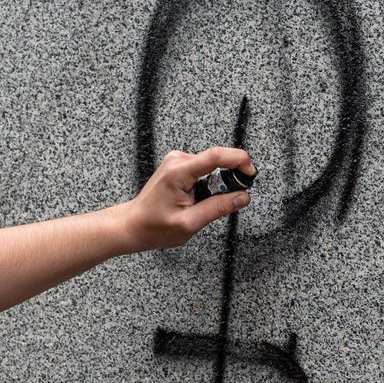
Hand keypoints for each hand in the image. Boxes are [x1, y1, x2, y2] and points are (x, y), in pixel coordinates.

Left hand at [119, 147, 254, 251]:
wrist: (132, 225)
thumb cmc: (154, 227)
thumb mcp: (189, 223)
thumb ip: (218, 208)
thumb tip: (243, 197)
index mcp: (178, 172)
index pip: (216, 156)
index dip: (239, 160)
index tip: (251, 173)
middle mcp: (177, 160)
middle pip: (216, 159)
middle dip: (230, 177)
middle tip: (230, 199)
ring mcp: (177, 161)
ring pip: (211, 165)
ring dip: (217, 183)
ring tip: (204, 204)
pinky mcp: (179, 166)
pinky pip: (204, 169)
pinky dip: (209, 183)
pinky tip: (199, 198)